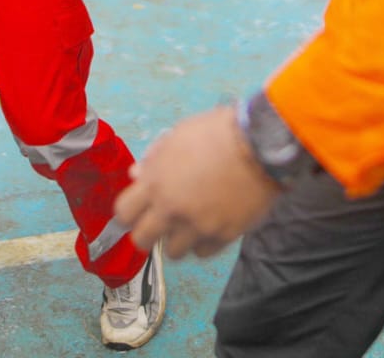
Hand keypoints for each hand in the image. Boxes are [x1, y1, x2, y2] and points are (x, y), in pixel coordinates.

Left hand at [115, 105, 279, 259]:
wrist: (260, 144)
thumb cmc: (217, 132)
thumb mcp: (179, 135)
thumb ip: (155, 158)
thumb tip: (137, 174)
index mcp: (156, 183)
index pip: (123, 213)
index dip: (129, 212)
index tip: (137, 209)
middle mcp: (171, 210)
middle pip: (142, 240)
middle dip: (146, 232)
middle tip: (159, 222)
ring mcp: (197, 226)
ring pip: (173, 252)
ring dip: (177, 238)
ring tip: (189, 223)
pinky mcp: (223, 236)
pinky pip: (203, 252)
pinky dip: (203, 242)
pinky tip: (210, 226)